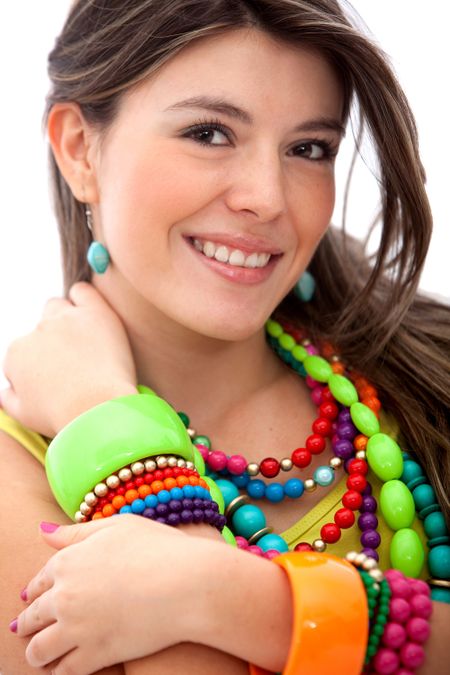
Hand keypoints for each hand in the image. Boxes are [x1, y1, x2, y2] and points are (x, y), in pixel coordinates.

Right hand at [1, 282, 137, 436]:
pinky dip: (85, 299)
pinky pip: (83, 292)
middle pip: (42, 326)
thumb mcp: (23, 415)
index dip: (42, 365)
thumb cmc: (61, 417)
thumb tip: (4, 390)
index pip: (24, 350)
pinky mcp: (95, 312)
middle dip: (54, 340)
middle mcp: (37, 331)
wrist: (96, 409)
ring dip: (66, 318)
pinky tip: (93, 316)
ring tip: (85, 339)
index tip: (60, 379)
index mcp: (17, 353)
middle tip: (75, 359)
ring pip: (58, 306)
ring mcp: (65, 318)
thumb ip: (8, 399)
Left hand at [13, 515, 211, 673]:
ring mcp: (76, 628)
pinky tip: (64, 668)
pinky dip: (59, 671)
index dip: (36, 590)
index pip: (39, 580)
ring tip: (41, 655)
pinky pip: (63, 672)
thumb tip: (43, 533)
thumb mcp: (118, 527)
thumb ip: (77, 532)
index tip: (35, 597)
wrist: (190, 583)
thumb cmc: (160, 548)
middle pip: (33, 615)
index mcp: (68, 561)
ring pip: (38, 650)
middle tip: (27, 628)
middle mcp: (64, 595)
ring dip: (37, 652)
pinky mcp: (94, 655)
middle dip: (28, 623)